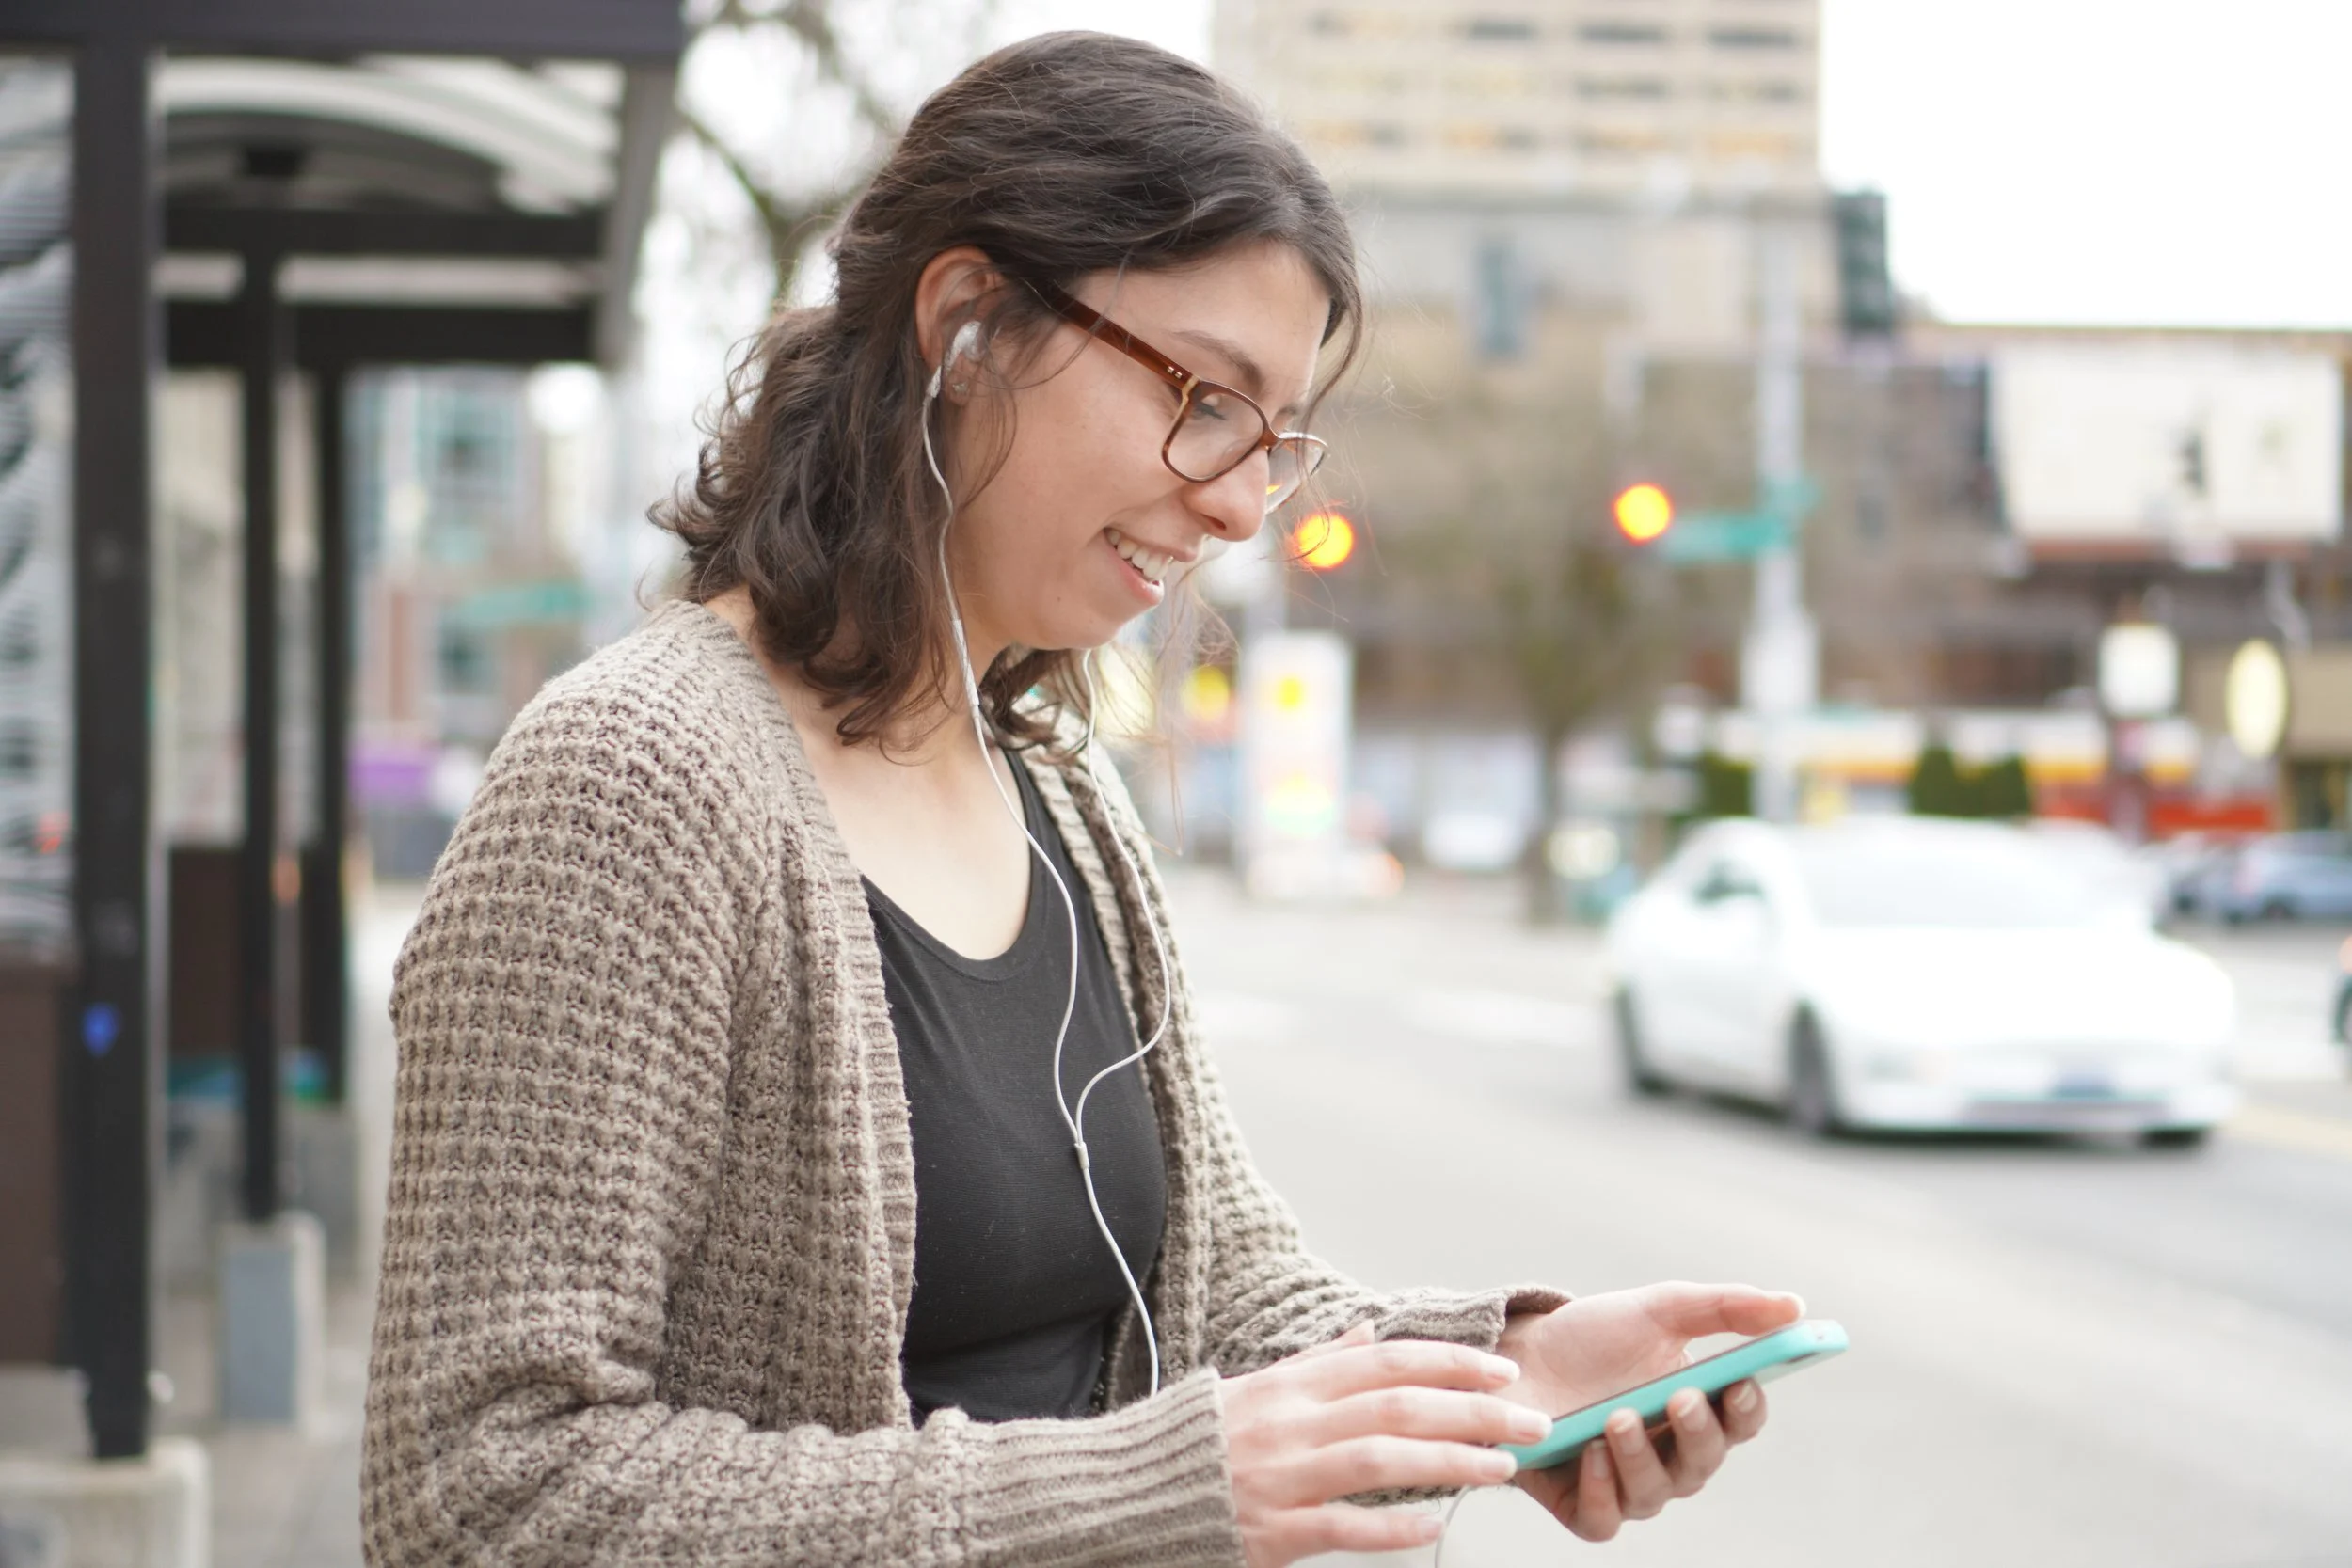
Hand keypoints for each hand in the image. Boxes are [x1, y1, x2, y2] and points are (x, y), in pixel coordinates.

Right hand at [1217, 1321, 1554, 1567]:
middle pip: (1397, 1405)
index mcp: (1290, 1384)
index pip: (1386, 1361)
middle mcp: (1290, 1423)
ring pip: (1379, 1459)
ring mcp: (1280, 1477)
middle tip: (1530, 1421)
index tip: (1503, 1371)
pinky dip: (1390, 1524)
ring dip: (1449, 1462)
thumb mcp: (1256, 1388)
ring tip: (1500, 1469)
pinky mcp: (1270, 1530)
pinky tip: (1432, 1523)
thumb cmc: (1199, 1441)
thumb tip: (1369, 1331)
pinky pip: (1341, 1525)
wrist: (1126, 1492)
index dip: (1450, 1362)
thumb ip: (1318, 1362)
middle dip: (1473, 1411)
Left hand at [1494, 1282, 1803, 1540]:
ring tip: (1619, 1417)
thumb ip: (1726, 1307)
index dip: (1748, 1408)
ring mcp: (1626, 1483)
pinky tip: (1590, 1452)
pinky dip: (1601, 1491)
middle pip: (1703, 1462)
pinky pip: (1604, 1518)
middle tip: (1682, 1397)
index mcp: (1699, 1409)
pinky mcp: (1581, 1503)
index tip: (1742, 1382)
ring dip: (1642, 1456)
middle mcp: (1669, 1455)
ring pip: (1654, 1492)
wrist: (1515, 1353)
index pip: (1741, 1421)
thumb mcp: (1658, 1309)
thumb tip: (1795, 1306)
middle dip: (1697, 1432)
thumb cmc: (1593, 1336)